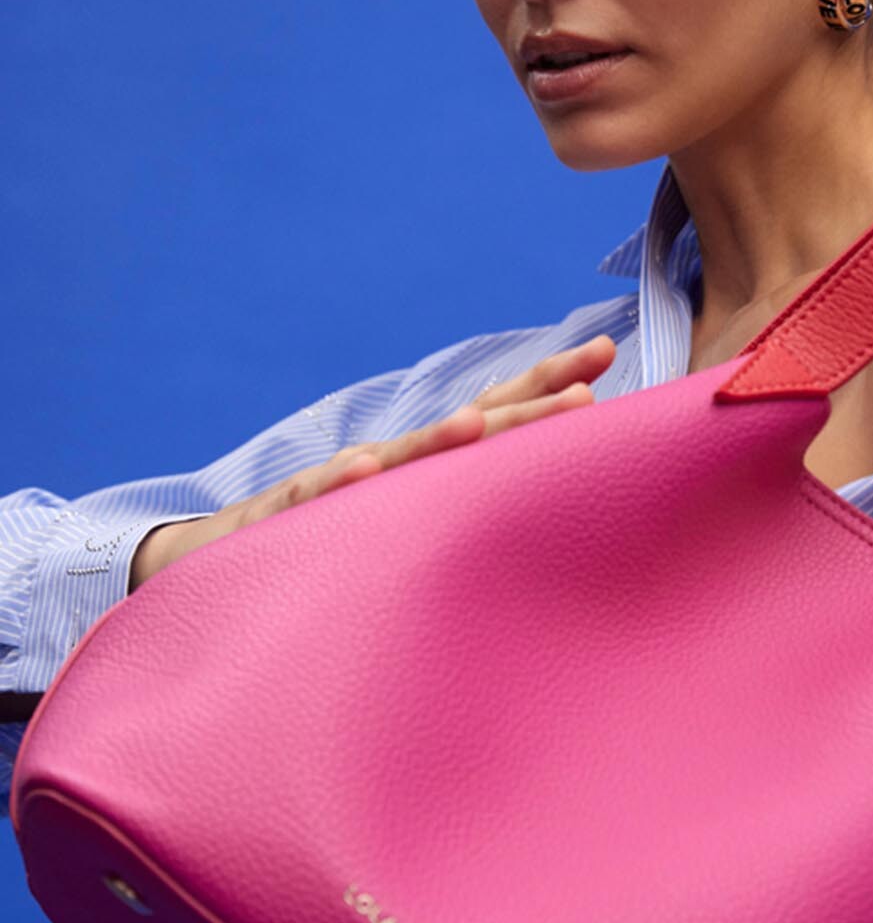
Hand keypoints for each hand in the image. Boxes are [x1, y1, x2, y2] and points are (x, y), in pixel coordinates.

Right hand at [130, 334, 616, 588]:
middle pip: (464, 428)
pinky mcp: (284, 523)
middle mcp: (389, 465)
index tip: (608, 355)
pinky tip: (363, 472)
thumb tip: (554, 496)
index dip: (547, 385)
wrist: (213, 567)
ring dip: (435, 442)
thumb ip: (471, 506)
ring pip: (394, 463)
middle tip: (584, 394)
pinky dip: (338, 486)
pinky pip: (312, 505)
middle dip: (522, 407)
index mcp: (427, 465)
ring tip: (479, 425)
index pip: (497, 412)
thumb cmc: (333, 544)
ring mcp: (338, 490)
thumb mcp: (412, 526)